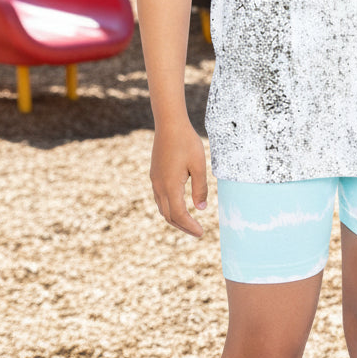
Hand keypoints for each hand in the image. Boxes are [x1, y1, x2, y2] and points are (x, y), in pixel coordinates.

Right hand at [149, 121, 208, 237]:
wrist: (169, 124)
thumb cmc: (187, 142)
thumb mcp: (199, 165)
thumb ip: (200, 188)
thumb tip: (201, 208)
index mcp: (171, 186)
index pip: (179, 215)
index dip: (190, 226)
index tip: (201, 233)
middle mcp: (160, 186)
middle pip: (169, 216)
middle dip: (183, 226)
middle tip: (197, 232)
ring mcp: (155, 181)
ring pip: (162, 208)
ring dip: (175, 218)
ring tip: (189, 222)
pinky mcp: (155, 175)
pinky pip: (160, 198)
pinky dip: (169, 208)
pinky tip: (178, 205)